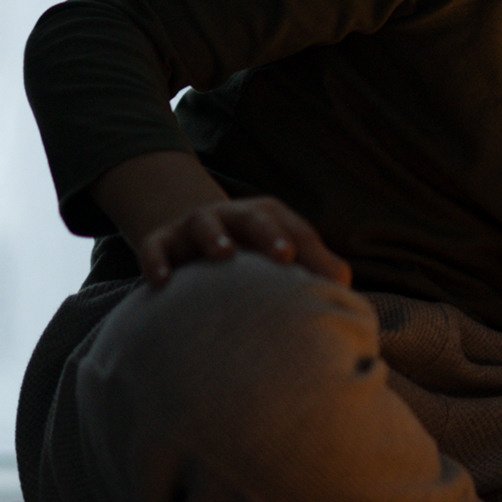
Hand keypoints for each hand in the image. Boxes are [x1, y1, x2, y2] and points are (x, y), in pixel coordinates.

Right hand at [94, 151, 350, 290]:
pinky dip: (157, 261)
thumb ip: (312, 265)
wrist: (186, 233)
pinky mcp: (161, 241)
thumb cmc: (247, 251)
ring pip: (205, 225)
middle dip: (269, 234)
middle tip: (283, 255)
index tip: (319, 269)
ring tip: (223, 256)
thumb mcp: (277, 249)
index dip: (304, 244)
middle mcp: (232, 216)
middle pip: (252, 218)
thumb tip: (344, 285)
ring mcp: (195, 226)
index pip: (290, 227)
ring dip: (215, 238)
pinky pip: (156, 248)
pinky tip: (162, 281)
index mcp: (265, 217)